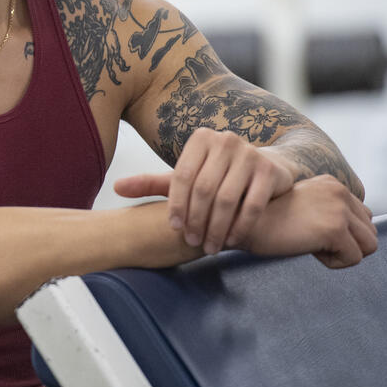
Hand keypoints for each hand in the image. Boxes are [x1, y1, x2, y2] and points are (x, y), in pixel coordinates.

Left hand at [115, 128, 294, 255]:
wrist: (268, 168)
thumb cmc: (217, 175)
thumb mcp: (185, 177)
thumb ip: (152, 183)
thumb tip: (115, 187)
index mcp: (201, 138)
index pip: (181, 176)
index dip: (176, 205)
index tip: (174, 228)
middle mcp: (226, 141)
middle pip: (203, 189)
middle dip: (196, 220)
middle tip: (192, 243)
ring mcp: (251, 154)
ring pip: (227, 199)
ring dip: (216, 227)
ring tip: (210, 247)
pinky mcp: (270, 171)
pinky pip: (252, 205)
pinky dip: (240, 227)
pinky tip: (232, 241)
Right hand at [243, 175, 377, 266]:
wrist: (241, 222)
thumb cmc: (267, 222)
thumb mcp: (304, 208)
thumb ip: (331, 212)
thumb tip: (362, 238)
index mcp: (333, 183)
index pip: (364, 217)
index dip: (342, 233)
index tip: (312, 231)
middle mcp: (340, 191)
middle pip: (371, 232)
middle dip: (348, 245)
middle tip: (313, 241)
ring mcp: (339, 209)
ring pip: (369, 246)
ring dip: (343, 254)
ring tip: (313, 245)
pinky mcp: (334, 229)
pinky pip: (354, 259)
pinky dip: (333, 263)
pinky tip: (308, 249)